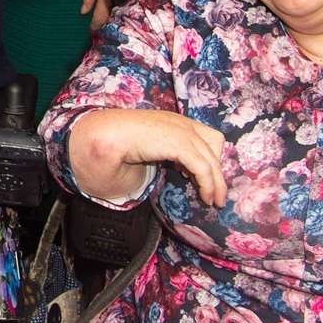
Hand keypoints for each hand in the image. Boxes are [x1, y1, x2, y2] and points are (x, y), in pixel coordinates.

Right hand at [69, 109, 227, 206]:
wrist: (105, 137)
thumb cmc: (117, 142)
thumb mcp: (149, 145)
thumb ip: (164, 151)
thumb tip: (179, 169)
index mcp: (174, 121)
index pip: (207, 135)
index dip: (209, 155)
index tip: (193, 174)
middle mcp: (181, 123)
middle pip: (215, 146)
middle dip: (217, 172)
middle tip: (214, 194)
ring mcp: (182, 131)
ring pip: (212, 160)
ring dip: (216, 184)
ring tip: (213, 201)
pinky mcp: (179, 144)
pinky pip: (203, 168)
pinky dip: (208, 185)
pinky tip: (204, 197)